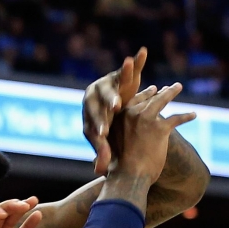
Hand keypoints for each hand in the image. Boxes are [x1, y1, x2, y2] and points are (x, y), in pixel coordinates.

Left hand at [84, 47, 146, 174]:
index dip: (98, 127)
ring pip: (113, 85)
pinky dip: (134, 63)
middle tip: (116, 106)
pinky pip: (128, 70)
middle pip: (101, 102)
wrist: (106, 106)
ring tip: (127, 74)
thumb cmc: (104, 127)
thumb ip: (103, 153)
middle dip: (108, 104)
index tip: (103, 134)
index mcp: (89, 116)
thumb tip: (99, 172)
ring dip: (122, 79)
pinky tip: (140, 54)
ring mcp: (106, 86)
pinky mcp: (119, 77)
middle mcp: (94, 99)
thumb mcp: (104, 140)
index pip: (92, 122)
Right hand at [110, 83, 196, 185]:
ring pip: (161, 100)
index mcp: (117, 118)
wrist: (128, 178)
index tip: (151, 90)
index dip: (142, 95)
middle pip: (147, 98)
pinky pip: (176, 118)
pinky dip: (186, 116)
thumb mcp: (111, 153)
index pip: (132, 102)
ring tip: (178, 87)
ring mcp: (145, 119)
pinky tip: (193, 115)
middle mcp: (130, 114)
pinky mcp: (160, 128)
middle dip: (157, 92)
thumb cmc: (118, 171)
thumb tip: (102, 162)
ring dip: (171, 92)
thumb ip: (112, 147)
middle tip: (167, 88)